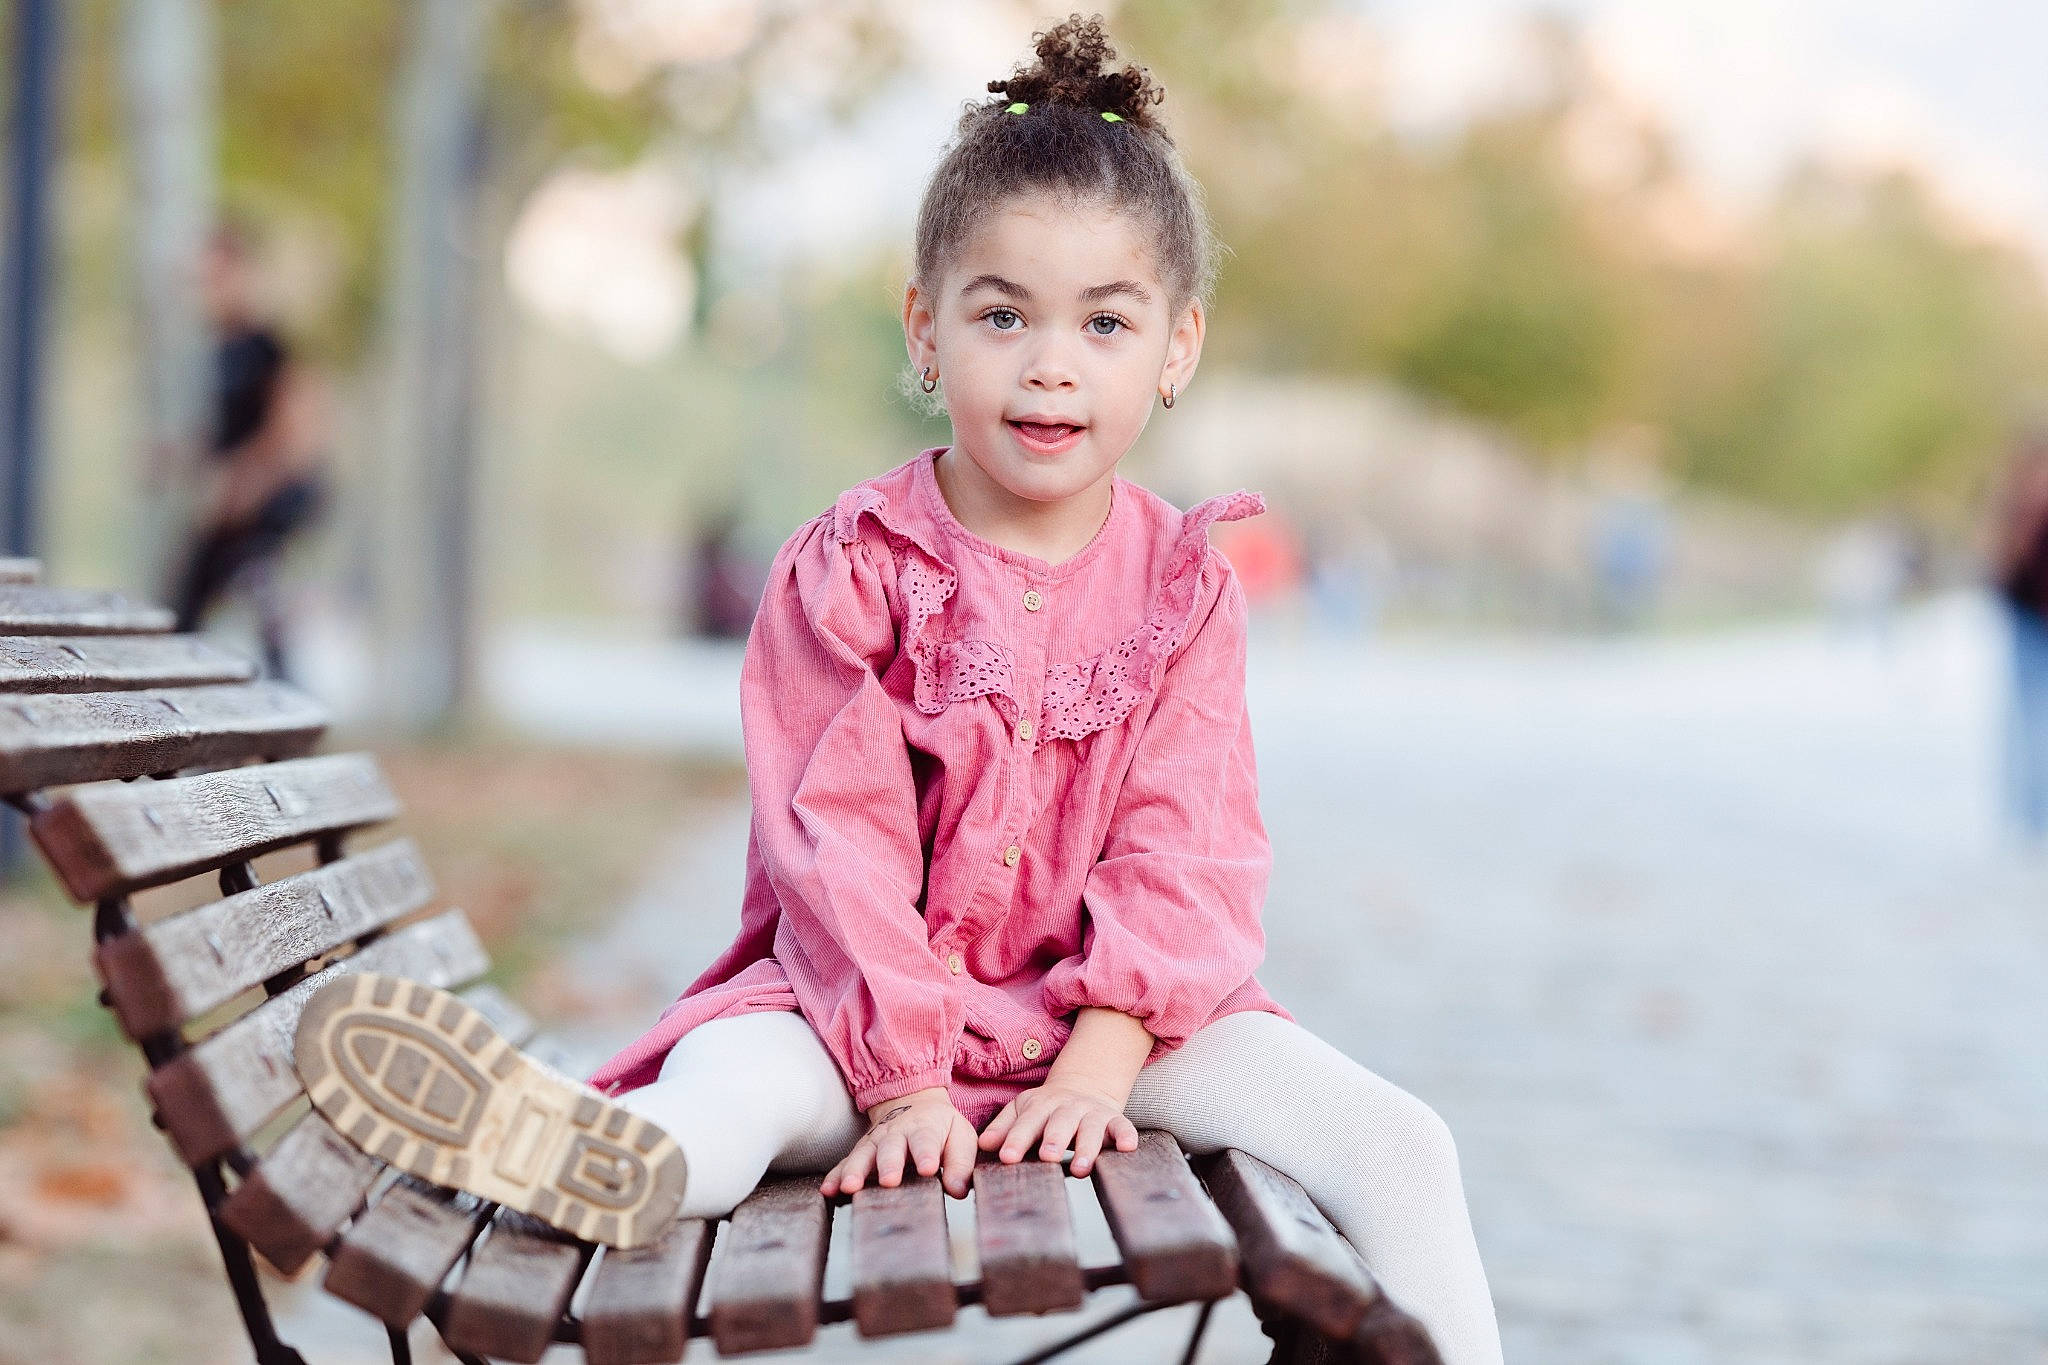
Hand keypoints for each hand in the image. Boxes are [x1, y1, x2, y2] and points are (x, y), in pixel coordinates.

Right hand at [820, 1087, 976, 1198]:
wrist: (913, 1102)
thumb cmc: (941, 1127)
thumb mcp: (960, 1137)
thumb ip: (961, 1163)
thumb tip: (958, 1190)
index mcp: (925, 1127)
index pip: (926, 1140)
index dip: (926, 1153)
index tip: (928, 1168)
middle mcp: (896, 1133)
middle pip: (891, 1148)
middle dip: (889, 1164)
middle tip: (890, 1181)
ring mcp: (874, 1142)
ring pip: (863, 1155)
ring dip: (855, 1171)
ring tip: (850, 1187)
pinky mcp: (860, 1152)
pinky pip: (844, 1163)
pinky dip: (835, 1176)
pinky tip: (827, 1191)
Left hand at [976, 1080, 1138, 1176]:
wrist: (1084, 1087)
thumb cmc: (1046, 1109)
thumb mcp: (1022, 1111)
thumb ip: (1003, 1127)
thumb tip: (983, 1145)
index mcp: (1041, 1106)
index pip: (1027, 1122)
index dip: (1016, 1139)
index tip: (1007, 1158)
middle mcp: (1067, 1108)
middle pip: (1060, 1123)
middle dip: (1054, 1139)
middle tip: (1047, 1157)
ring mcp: (1092, 1113)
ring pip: (1091, 1128)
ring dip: (1087, 1147)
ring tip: (1080, 1169)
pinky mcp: (1114, 1120)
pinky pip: (1123, 1126)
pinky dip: (1126, 1136)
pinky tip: (1128, 1148)